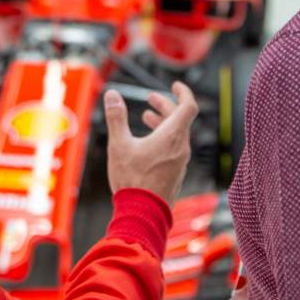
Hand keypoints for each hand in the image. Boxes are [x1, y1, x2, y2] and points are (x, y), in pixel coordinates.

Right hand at [104, 81, 197, 204]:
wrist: (143, 214)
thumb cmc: (132, 180)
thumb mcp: (119, 145)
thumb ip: (116, 118)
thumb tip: (111, 95)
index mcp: (171, 136)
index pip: (188, 106)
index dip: (183, 92)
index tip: (175, 85)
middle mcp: (180, 147)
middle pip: (180, 119)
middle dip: (166, 106)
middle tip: (151, 99)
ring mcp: (180, 162)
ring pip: (177, 134)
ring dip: (163, 122)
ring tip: (146, 118)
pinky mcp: (176, 173)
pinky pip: (175, 148)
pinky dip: (164, 137)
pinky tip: (148, 143)